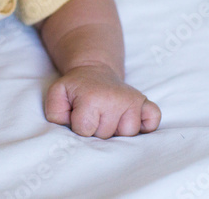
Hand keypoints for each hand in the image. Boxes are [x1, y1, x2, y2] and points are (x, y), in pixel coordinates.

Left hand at [44, 63, 160, 137]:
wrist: (93, 72)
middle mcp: (116, 99)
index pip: (85, 131)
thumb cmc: (76, 88)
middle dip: (97, 130)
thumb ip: (55, 113)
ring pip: (128, 135)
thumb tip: (70, 126)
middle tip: (94, 114)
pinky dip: (147, 125)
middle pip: (106, 136)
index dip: (78, 127)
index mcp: (93, 97)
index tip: (78, 114)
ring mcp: (133, 101)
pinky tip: (131, 119)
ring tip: (108, 116)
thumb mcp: (57, 94)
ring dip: (117, 131)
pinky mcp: (145, 102)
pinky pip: (153, 120)